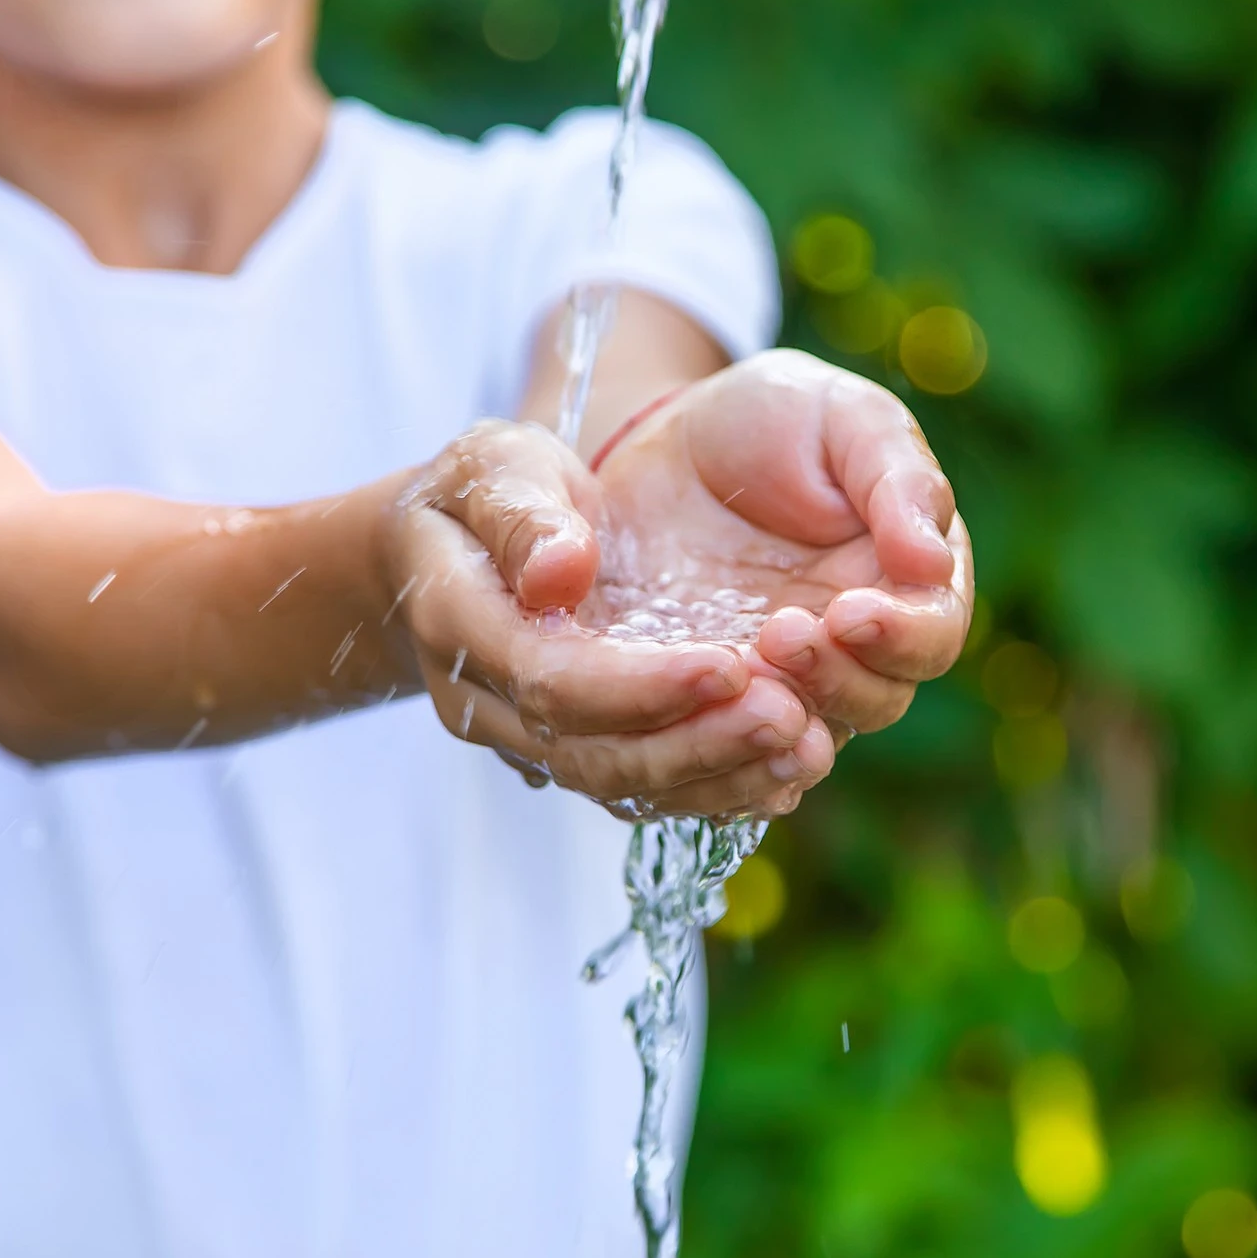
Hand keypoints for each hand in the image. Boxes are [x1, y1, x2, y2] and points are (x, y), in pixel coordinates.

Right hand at [385, 418, 834, 816]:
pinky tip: (784, 768)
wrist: (452, 545)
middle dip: (696, 743)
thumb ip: (523, 515)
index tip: (731, 665)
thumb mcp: (491, 466)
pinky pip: (642, 791)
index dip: (641, 685)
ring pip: (621, 786)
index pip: (549, 678)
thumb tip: (560, 575)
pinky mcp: (576, 749)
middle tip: (788, 717)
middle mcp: (488, 702)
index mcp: (459, 623)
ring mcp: (529, 738)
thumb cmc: (479, 490)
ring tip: (803, 746)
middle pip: (591, 755)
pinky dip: (715, 788)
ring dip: (718, 776)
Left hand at [587, 349, 974, 749]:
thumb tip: (933, 563)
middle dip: (836, 678)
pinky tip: (697, 731)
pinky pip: (731, 752)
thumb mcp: (842, 419)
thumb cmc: (774, 418)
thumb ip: (897, 481)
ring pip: (805, 737)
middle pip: (876, 700)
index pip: (931, 636)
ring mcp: (788, 680)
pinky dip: (722, 757)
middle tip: (779, 633)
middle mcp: (859, 646)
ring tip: (739, 668)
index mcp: (910, 580)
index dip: (901, 637)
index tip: (849, 611)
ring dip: (779, 721)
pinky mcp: (719, 699)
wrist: (666, 443)